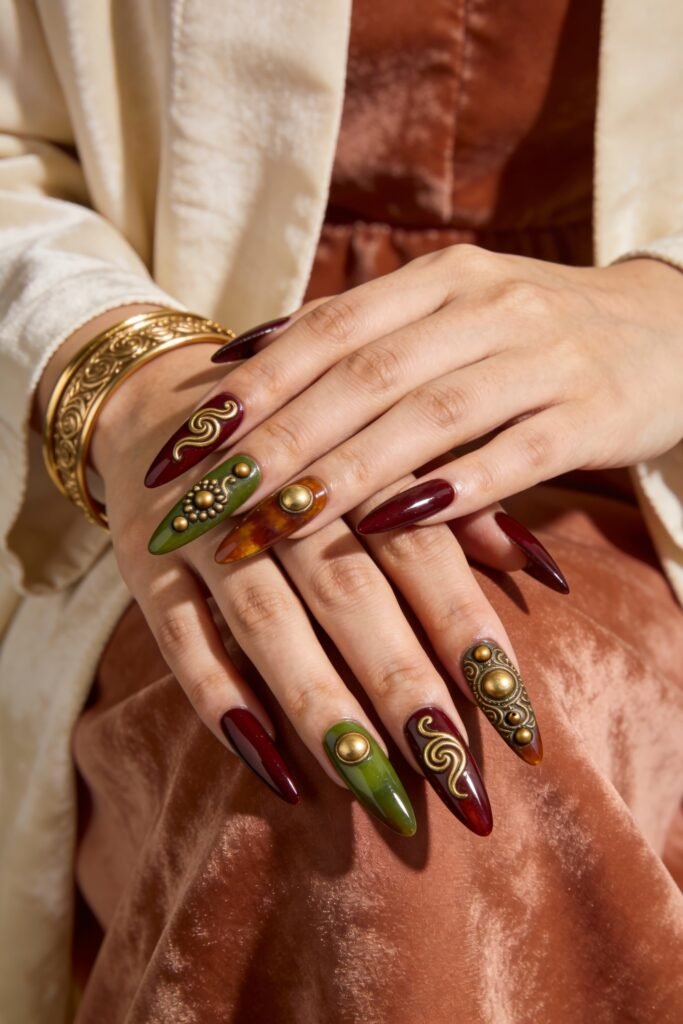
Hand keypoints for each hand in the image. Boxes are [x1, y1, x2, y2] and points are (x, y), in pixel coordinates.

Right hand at [88, 341, 555, 836]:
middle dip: (402, 684)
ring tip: (378, 789)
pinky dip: (223, 703)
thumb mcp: (378, 448)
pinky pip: (179, 640)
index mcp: (349, 455)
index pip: (420, 549)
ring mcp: (202, 529)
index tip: (516, 721)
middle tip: (455, 776)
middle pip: (347, 591)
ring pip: (265, 623)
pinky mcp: (143, 565)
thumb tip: (542, 567)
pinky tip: (276, 771)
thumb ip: (457, 505)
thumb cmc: (299, 440)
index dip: (466, 633)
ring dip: (322, 707)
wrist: (157, 398)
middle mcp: (275, 491)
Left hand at [152, 249, 682, 555]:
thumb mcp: (448, 312)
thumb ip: (358, 333)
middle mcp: (485, 308)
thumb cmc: (532, 333)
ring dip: (349, 470)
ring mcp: (543, 357)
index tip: (185, 443)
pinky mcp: (592, 413)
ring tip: (280, 518)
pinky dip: (454, 488)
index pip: (328, 331)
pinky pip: (515, 453)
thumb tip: (243, 357)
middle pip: (364, 376)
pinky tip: (396, 522)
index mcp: (439, 279)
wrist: (669, 326)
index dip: (253, 388)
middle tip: (209, 498)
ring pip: (429, 415)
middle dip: (278, 440)